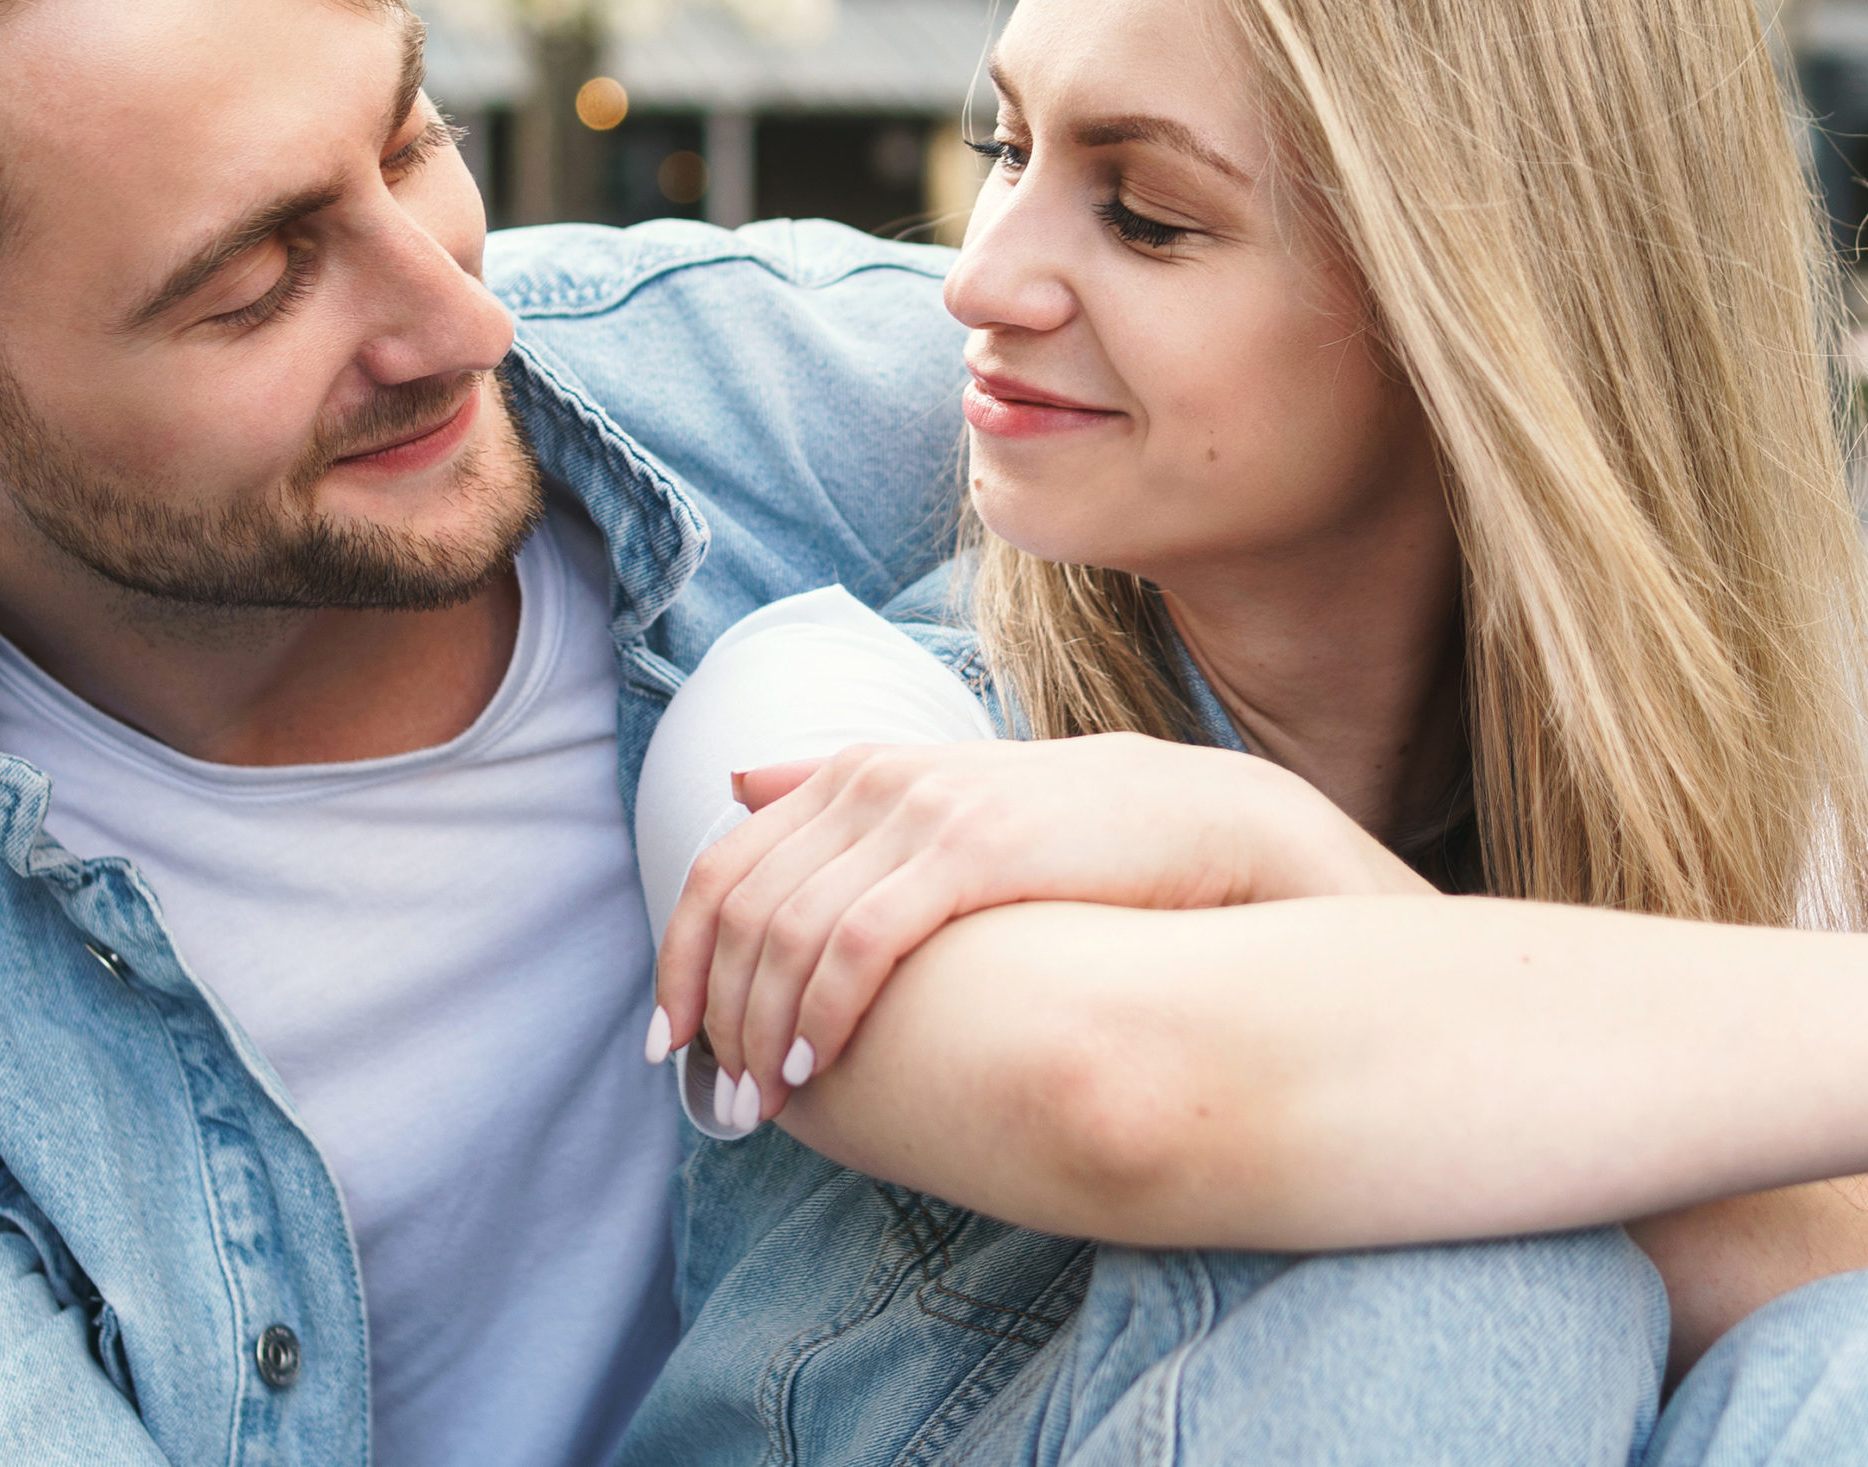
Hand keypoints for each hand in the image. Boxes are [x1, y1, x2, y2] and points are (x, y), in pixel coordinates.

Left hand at [652, 732, 1427, 1127]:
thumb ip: (836, 785)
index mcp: (856, 772)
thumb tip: (737, 780)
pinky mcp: (971, 853)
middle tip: (722, 1087)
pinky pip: (860, 943)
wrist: (1196, 820)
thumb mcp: (942, 789)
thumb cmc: (1068, 827)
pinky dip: (823, 1011)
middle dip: (718, 1009)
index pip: (724, 868)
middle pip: (744, 907)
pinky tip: (817, 1065)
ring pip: (790, 931)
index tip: (671, 1039)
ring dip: (764, 1027)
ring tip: (766, 1094)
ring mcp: (921, 814)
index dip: (680, 958)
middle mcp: (872, 782)